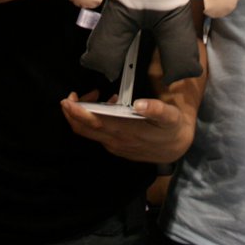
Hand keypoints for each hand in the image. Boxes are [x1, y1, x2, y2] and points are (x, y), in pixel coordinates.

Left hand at [60, 88, 194, 163]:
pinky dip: (92, 120)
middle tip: (71, 96)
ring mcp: (114, 145)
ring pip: (88, 132)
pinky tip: (106, 105)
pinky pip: (96, 134)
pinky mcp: (115, 147)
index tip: (67, 100)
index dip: (77, 113)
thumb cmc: (172, 128)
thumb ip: (157, 109)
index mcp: (126, 131)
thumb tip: (140, 103)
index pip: (94, 123)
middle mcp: (116, 141)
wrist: (176, 148)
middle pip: (84, 130)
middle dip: (71, 113)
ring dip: (82, 115)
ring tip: (94, 95)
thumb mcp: (171, 116)